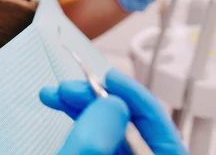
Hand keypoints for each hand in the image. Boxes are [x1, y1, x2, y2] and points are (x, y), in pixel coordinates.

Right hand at [39, 69, 186, 154]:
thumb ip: (96, 136)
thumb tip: (112, 102)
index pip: (162, 135)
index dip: (138, 100)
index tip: (110, 78)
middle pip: (130, 129)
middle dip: (99, 100)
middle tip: (70, 88)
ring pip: (108, 132)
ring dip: (81, 105)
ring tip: (54, 93)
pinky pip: (93, 139)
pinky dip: (76, 119)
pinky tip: (57, 104)